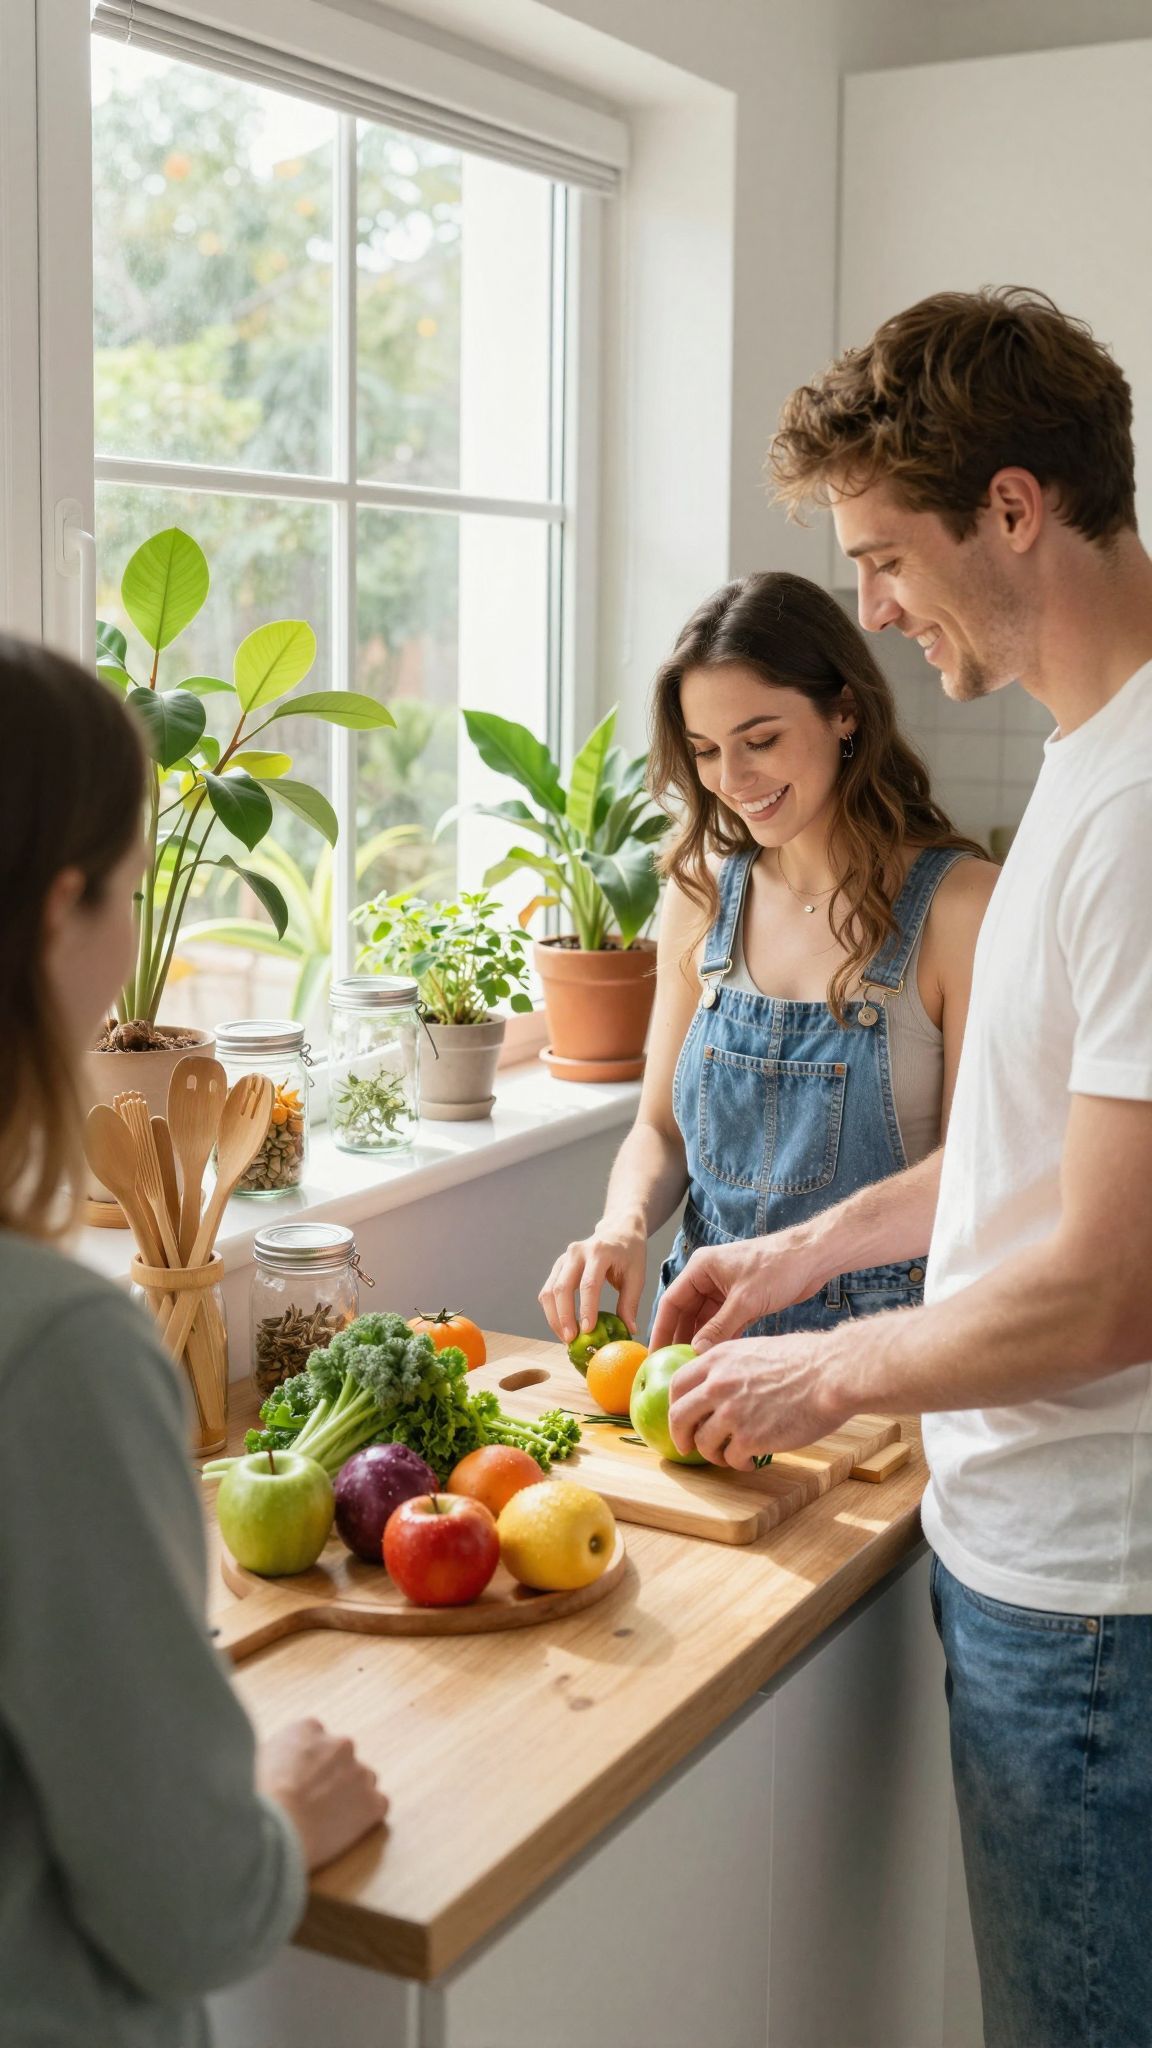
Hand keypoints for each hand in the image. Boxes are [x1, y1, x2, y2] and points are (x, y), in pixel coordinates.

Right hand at [258, 1718, 388, 1871]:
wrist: (274, 1830)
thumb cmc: (255, 1800)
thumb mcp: (253, 1760)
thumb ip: (275, 1753)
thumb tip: (276, 1762)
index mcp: (307, 1729)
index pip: (316, 1738)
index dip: (308, 1762)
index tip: (300, 1780)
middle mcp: (339, 1744)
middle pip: (342, 1758)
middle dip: (331, 1777)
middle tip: (312, 1803)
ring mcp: (359, 1772)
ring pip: (362, 1781)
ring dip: (350, 1796)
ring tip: (326, 1820)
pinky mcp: (372, 1803)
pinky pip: (377, 1806)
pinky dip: (366, 1817)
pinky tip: (343, 1831)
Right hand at [539, 1225, 646, 1344]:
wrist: (618, 1230)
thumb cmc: (630, 1253)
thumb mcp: (637, 1275)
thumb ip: (630, 1302)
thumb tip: (629, 1330)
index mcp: (600, 1252)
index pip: (588, 1284)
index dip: (586, 1309)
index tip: (587, 1330)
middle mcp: (577, 1252)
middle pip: (562, 1288)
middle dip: (564, 1317)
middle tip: (571, 1339)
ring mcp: (564, 1258)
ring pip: (549, 1291)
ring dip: (554, 1317)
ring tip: (565, 1338)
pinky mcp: (559, 1266)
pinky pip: (548, 1290)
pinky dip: (552, 1310)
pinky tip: (562, 1326)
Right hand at [650, 1232, 822, 1351]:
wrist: (812, 1257)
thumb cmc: (778, 1267)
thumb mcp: (745, 1300)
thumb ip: (719, 1327)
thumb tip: (696, 1352)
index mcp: (701, 1268)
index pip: (671, 1301)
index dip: (662, 1329)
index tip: (655, 1354)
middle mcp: (709, 1278)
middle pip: (686, 1312)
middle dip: (680, 1338)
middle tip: (671, 1367)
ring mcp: (726, 1290)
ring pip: (705, 1320)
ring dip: (700, 1342)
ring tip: (691, 1369)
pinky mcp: (742, 1300)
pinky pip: (723, 1323)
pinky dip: (720, 1339)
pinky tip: (715, 1360)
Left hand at [667, 1334, 848, 1466]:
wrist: (832, 1374)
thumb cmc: (806, 1359)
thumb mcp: (757, 1348)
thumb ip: (731, 1366)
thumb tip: (718, 1384)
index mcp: (719, 1359)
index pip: (678, 1384)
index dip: (675, 1404)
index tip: (681, 1417)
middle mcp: (718, 1385)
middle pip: (679, 1416)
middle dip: (680, 1436)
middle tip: (687, 1447)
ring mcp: (732, 1412)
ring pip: (704, 1443)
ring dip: (713, 1454)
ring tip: (729, 1456)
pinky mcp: (750, 1438)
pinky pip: (731, 1459)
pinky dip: (738, 1464)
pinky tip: (751, 1461)